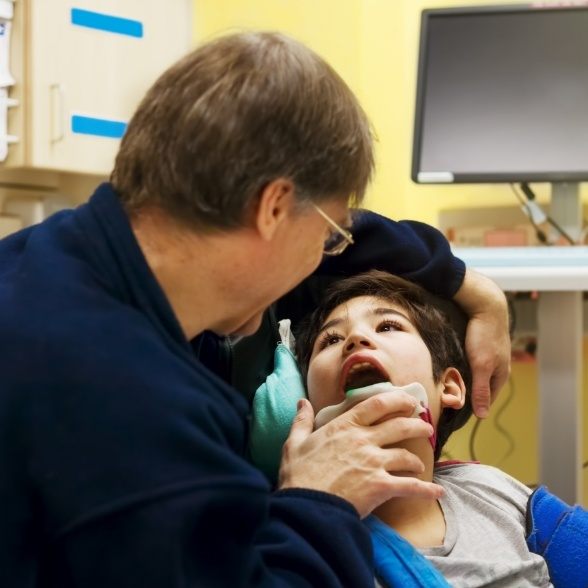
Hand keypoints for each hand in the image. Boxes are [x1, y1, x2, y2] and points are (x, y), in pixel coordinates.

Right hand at [278, 393, 442, 517]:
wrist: (306, 507)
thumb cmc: (298, 475)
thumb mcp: (294, 443)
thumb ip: (302, 421)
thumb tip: (301, 402)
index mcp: (345, 426)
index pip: (377, 404)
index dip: (397, 399)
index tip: (409, 400)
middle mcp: (364, 440)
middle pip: (399, 426)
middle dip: (417, 425)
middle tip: (425, 427)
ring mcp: (374, 463)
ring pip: (406, 455)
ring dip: (417, 459)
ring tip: (421, 463)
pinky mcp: (381, 487)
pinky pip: (410, 486)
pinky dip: (426, 489)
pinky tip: (437, 491)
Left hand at [453, 268, 510, 416]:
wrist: (485, 305)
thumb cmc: (485, 335)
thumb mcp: (482, 365)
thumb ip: (481, 390)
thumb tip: (483, 416)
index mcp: (500, 375)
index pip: (486, 400)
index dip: (471, 407)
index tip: (452, 414)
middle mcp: (496, 367)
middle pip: (479, 387)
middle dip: (464, 393)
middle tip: (444, 398)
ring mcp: (488, 356)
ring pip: (472, 374)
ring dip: (460, 380)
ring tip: (443, 385)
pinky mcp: (479, 345)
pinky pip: (468, 362)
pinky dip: (459, 367)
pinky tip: (448, 367)